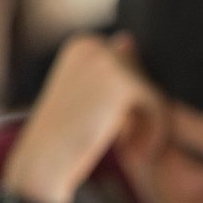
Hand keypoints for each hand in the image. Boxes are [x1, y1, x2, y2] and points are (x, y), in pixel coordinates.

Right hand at [1, 33, 157, 202]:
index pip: (133, 67)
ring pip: (153, 90)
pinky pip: (159, 104)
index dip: (133, 105)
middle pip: (145, 77)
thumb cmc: (66, 138)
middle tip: (125, 142)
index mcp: (82, 45)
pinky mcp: (121, 79)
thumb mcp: (89, 100)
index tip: (119, 131)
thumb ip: (111, 73)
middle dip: (141, 112)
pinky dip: (155, 132)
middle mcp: (91, 43)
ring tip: (130, 148)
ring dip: (150, 124)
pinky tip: (135, 153)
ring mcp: (105, 58)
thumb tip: (129, 39)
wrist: (43, 163)